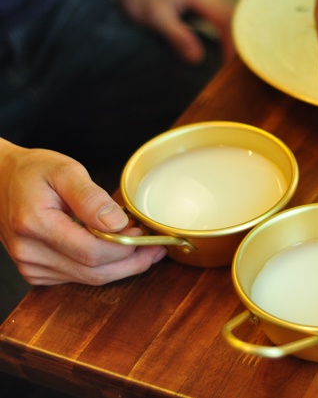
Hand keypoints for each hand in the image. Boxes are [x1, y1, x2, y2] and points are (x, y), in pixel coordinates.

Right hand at [0, 140, 166, 284]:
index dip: (126, 248)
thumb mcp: (65, 171)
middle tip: (157, 247)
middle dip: (132, 262)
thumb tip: (118, 223)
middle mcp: (30, 252)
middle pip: (94, 272)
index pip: (92, 252)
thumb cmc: (32, 172)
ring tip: (143, 247)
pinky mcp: (36, 271)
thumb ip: (91, 197)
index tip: (145, 234)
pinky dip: (102, 267)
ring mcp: (31, 266)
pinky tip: (116, 251)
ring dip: (121, 266)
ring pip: (88, 279)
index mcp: (35, 225)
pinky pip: (78, 277)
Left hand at [118, 0, 234, 63]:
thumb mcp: (156, 18)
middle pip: (235, 21)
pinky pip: (223, 21)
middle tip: (238, 70)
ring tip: (233, 64)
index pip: (228, 22)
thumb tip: (198, 58)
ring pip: (231, 21)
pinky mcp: (204, 6)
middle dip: (239, 44)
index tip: (228, 66)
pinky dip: (227, 36)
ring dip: (235, 41)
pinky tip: (226, 50)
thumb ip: (178, 37)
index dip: (233, 45)